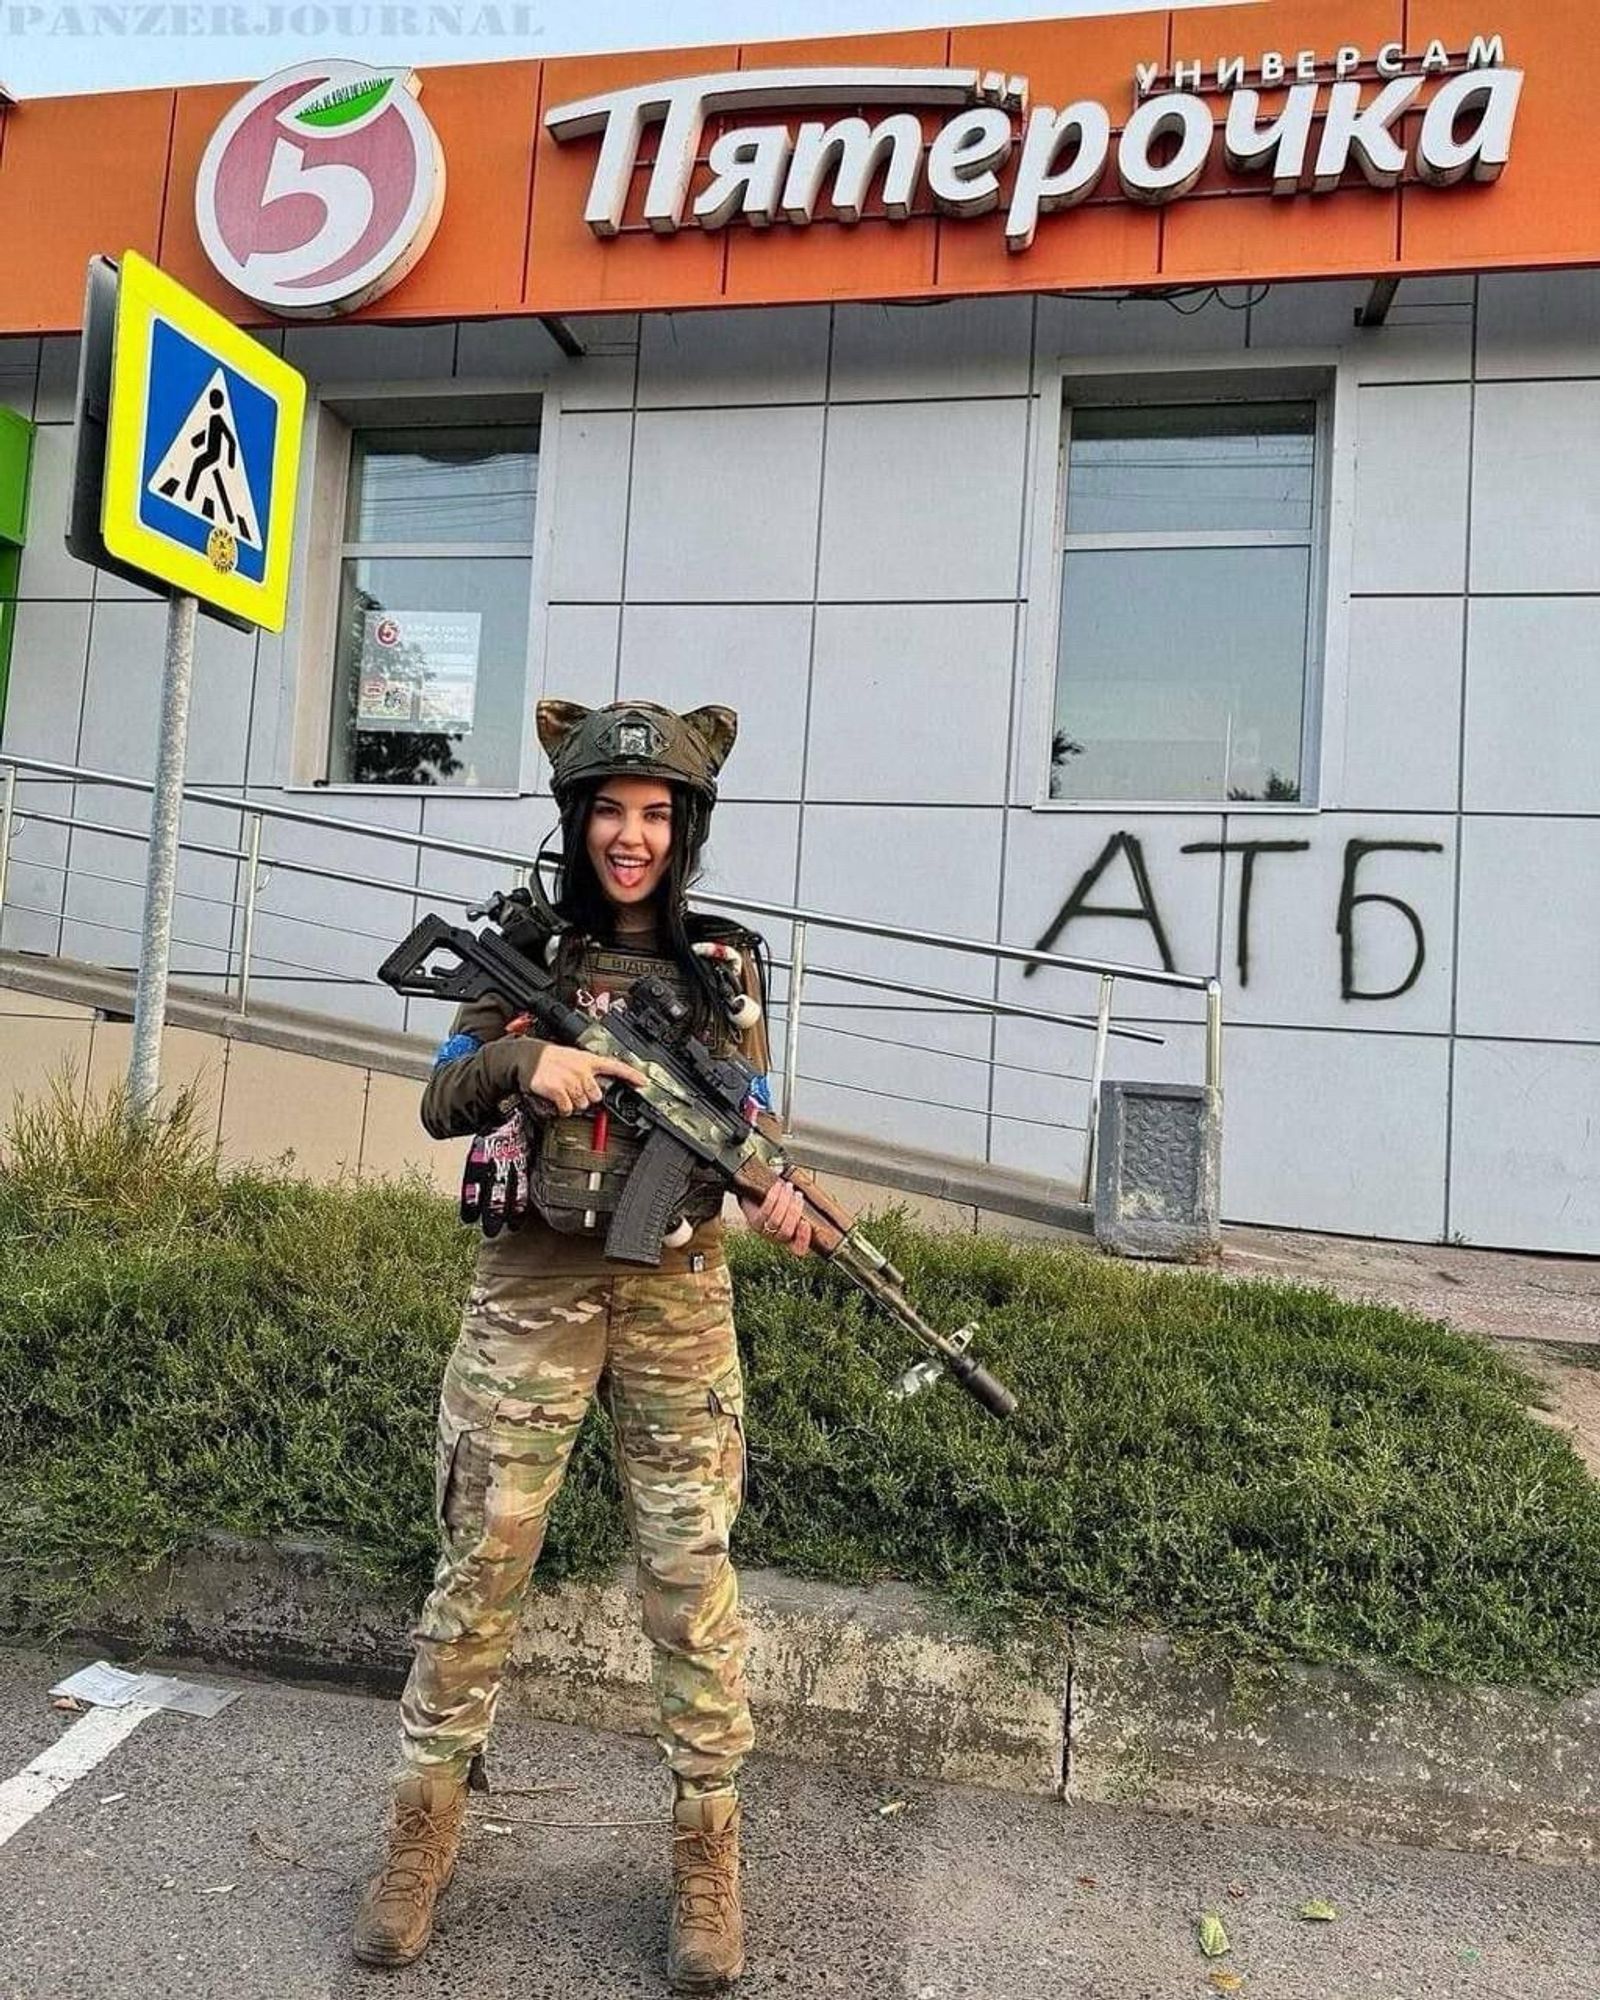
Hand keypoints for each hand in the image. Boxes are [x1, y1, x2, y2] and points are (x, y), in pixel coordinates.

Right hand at [521, 1045, 646, 1116]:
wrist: (528, 1055)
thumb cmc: (551, 1058)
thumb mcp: (574, 1058)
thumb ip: (589, 1071)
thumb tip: (598, 1088)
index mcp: (588, 1060)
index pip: (615, 1066)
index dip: (631, 1075)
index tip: (643, 1082)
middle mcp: (582, 1069)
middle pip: (597, 1096)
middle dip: (587, 1098)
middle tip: (575, 1091)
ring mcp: (571, 1079)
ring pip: (582, 1104)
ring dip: (573, 1104)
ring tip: (563, 1093)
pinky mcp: (558, 1089)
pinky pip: (568, 1109)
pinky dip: (563, 1109)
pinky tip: (558, 1101)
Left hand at [739, 1177, 812, 1258]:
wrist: (752, 1198)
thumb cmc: (777, 1204)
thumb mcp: (789, 1210)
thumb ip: (799, 1212)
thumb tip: (807, 1207)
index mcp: (789, 1240)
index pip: (798, 1249)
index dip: (803, 1239)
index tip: (806, 1223)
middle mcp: (775, 1239)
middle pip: (786, 1231)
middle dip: (794, 1211)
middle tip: (798, 1194)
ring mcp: (763, 1231)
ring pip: (776, 1220)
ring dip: (784, 1201)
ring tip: (788, 1187)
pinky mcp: (754, 1221)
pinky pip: (765, 1210)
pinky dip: (773, 1197)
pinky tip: (778, 1186)